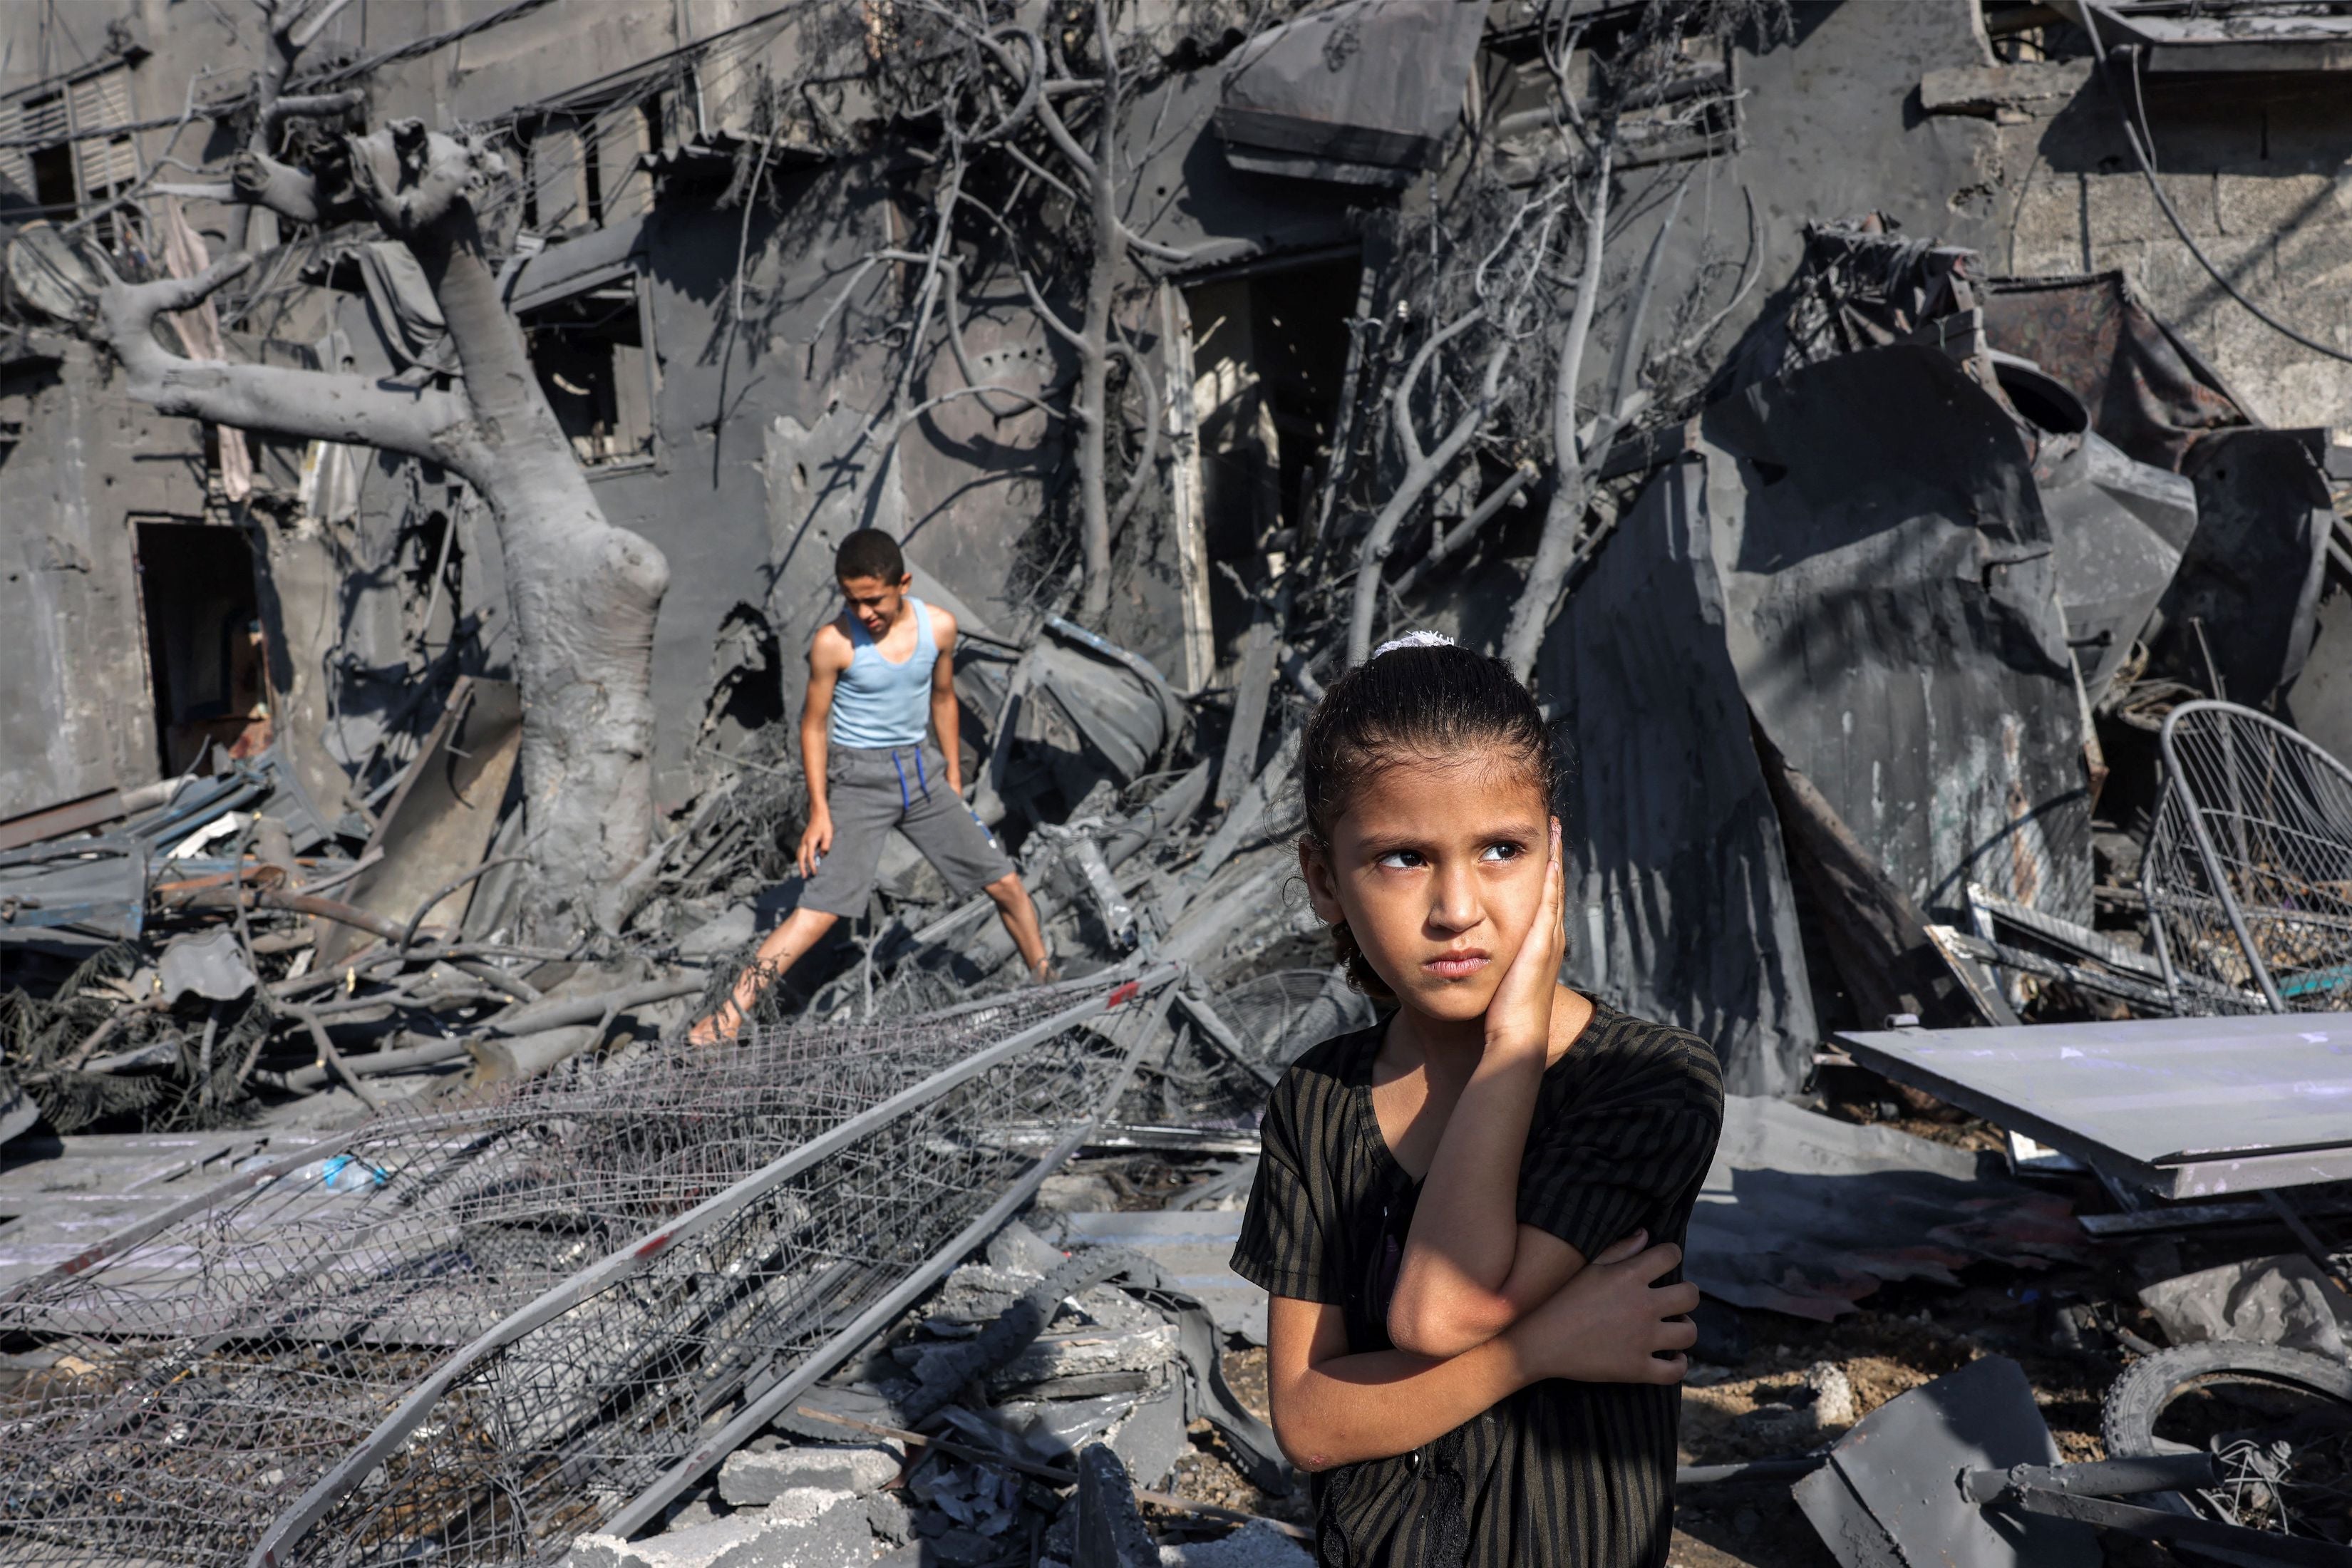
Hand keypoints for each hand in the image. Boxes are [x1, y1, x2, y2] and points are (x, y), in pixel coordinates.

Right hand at [797, 811, 833, 877]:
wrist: (818, 814)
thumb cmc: (824, 824)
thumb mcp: (828, 835)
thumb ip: (825, 846)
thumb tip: (822, 856)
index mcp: (810, 841)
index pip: (810, 857)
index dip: (812, 866)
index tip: (814, 873)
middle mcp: (804, 842)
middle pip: (800, 858)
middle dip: (802, 868)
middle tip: (804, 877)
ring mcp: (803, 840)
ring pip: (798, 855)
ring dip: (800, 864)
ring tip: (803, 872)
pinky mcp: (804, 840)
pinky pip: (800, 852)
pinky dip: (800, 859)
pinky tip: (804, 862)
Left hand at [1484, 820, 1565, 1058]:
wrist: (1514, 1040)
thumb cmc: (1499, 1020)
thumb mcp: (1494, 982)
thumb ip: (1486, 965)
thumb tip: (1464, 954)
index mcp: (1538, 948)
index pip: (1542, 903)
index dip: (1542, 874)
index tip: (1539, 847)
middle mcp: (1549, 939)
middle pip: (1552, 889)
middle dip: (1553, 856)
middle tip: (1554, 824)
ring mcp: (1549, 939)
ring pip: (1554, 888)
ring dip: (1555, 856)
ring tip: (1555, 827)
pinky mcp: (1542, 941)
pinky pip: (1549, 898)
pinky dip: (1551, 872)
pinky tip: (1550, 850)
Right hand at [1503, 1231, 1698, 1385]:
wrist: (1536, 1341)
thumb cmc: (1557, 1298)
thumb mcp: (1587, 1266)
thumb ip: (1619, 1250)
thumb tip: (1646, 1234)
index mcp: (1629, 1276)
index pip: (1671, 1255)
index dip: (1672, 1256)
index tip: (1666, 1262)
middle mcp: (1643, 1305)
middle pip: (1690, 1295)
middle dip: (1686, 1294)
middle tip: (1674, 1300)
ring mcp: (1642, 1339)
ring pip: (1689, 1333)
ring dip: (1685, 1328)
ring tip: (1674, 1327)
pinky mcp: (1637, 1368)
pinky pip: (1675, 1370)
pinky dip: (1679, 1364)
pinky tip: (1673, 1357)